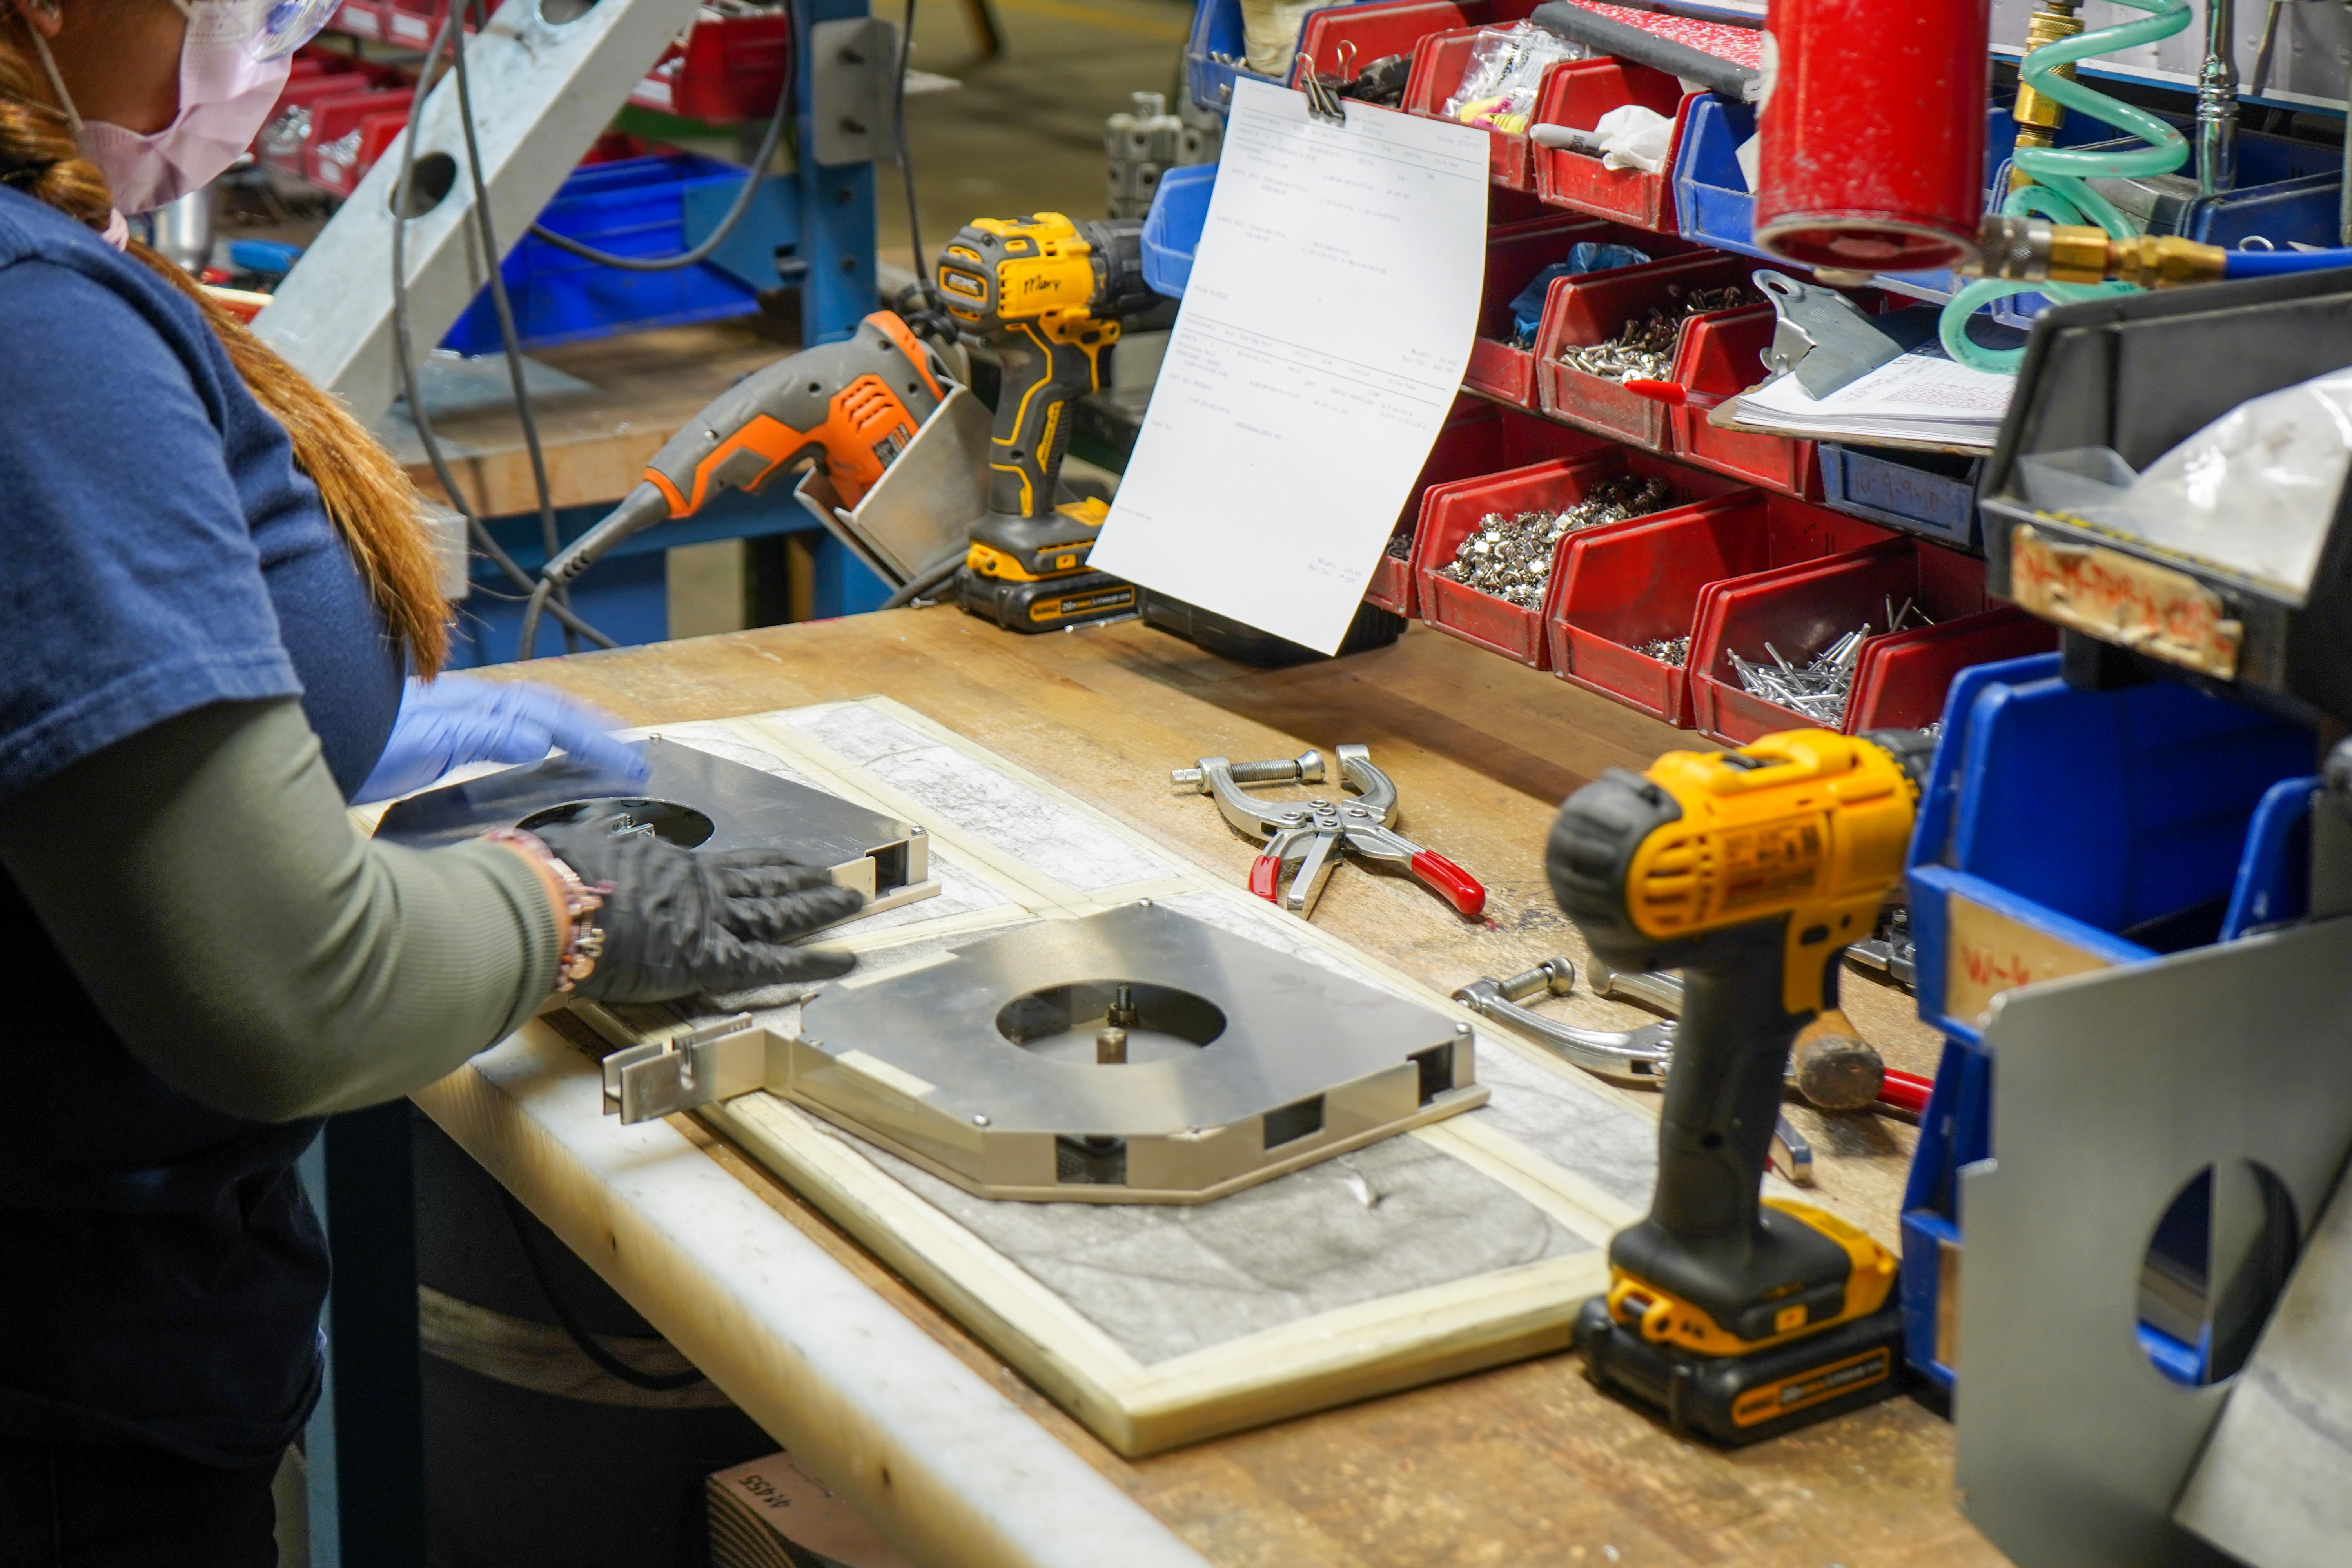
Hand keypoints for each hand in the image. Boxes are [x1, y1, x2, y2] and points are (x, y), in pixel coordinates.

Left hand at [356, 676, 649, 804]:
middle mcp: (470, 705)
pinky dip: (538, 740)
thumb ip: (482, 736)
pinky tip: (539, 754)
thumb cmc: (356, 740)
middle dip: (592, 729)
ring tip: (599, 749)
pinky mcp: (441, 737)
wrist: (303, 735)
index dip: (593, 738)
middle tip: (629, 755)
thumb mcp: (425, 741)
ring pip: (528, 717)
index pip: (551, 717)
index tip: (629, 762)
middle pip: (546, 709)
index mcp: (475, 706)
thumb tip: (539, 739)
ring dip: (569, 731)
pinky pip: (507, 731)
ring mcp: (456, 718)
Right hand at [531, 819, 864, 1002]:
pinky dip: (815, 961)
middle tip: (838, 879)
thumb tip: (588, 829)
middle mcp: (698, 886)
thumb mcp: (575, 848)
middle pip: (764, 882)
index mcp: (668, 864)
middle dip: (804, 880)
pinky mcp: (711, 958)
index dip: (767, 864)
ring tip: (853, 902)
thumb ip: (592, 842)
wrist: (550, 904)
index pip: (730, 866)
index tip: (789, 861)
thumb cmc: (548, 880)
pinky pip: (774, 962)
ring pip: (778, 912)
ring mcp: (709, 919)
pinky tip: (847, 960)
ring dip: (819, 907)